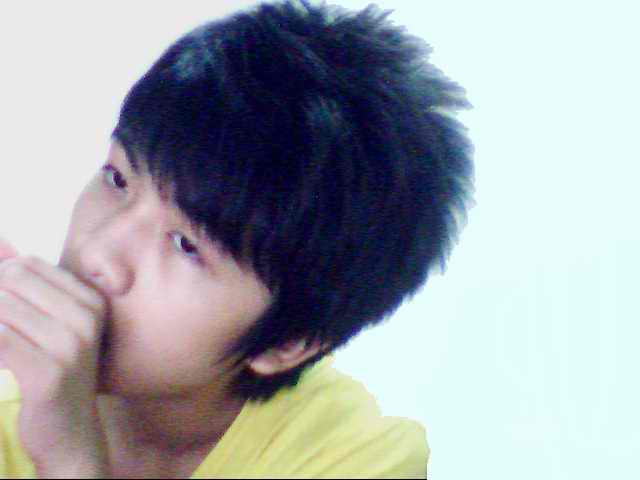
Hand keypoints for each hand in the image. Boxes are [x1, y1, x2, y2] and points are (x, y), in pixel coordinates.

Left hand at [0, 238, 110, 477]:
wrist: (71, 432)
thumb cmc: (56, 373)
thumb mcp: (53, 326)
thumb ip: (27, 287)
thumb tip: (2, 246)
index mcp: (91, 300)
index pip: (29, 266)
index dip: (0, 277)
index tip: (1, 309)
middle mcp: (86, 318)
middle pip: (12, 282)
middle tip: (1, 328)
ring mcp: (70, 345)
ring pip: (1, 309)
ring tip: (1, 341)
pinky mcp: (48, 372)